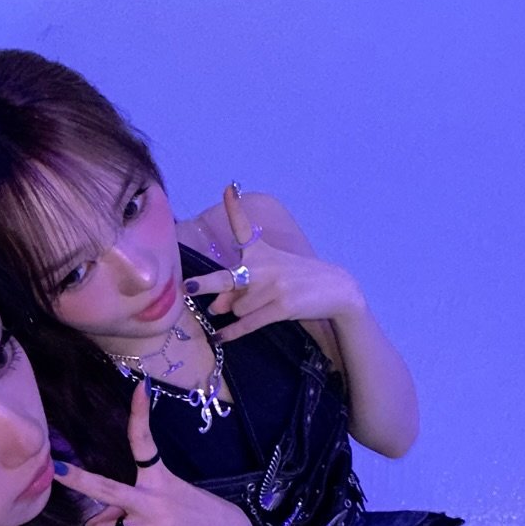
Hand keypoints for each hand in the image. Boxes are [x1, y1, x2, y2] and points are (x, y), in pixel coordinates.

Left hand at [56, 385, 260, 525]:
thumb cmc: (194, 513)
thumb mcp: (171, 494)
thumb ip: (133, 503)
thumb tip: (100, 522)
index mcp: (160, 477)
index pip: (146, 442)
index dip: (140, 414)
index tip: (140, 387)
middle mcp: (154, 500)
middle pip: (107, 489)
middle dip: (79, 480)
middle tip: (58, 470)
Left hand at [184, 182, 365, 342]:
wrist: (336, 289)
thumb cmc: (298, 279)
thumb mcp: (272, 271)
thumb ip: (238, 288)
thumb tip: (215, 309)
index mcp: (261, 252)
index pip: (243, 226)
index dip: (234, 207)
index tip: (228, 187)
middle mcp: (264, 267)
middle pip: (227, 278)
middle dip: (206, 284)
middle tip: (188, 287)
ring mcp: (273, 287)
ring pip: (237, 308)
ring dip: (239, 313)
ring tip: (258, 307)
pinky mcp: (281, 307)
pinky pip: (249, 323)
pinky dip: (233, 333)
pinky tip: (221, 338)